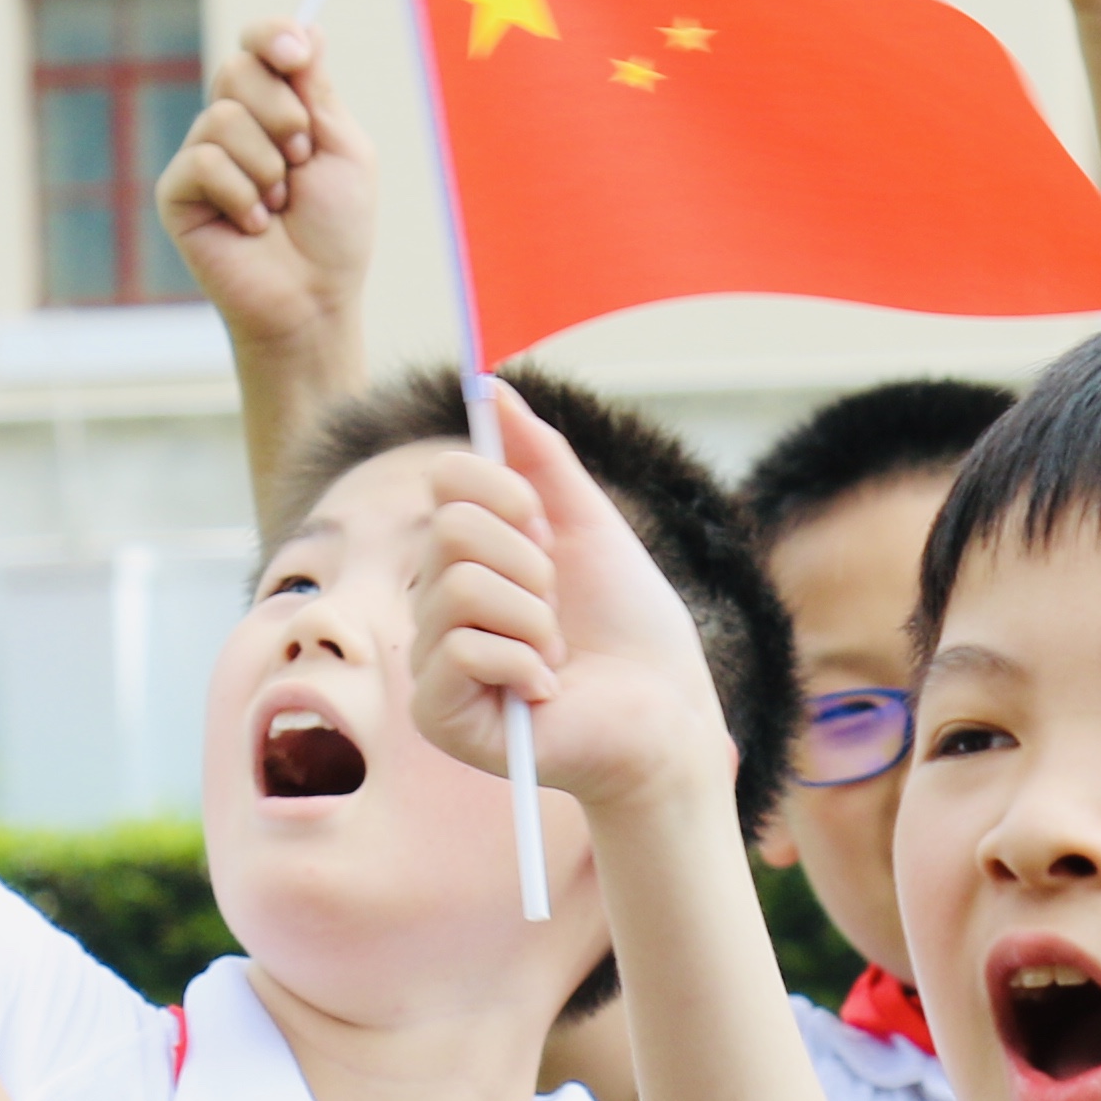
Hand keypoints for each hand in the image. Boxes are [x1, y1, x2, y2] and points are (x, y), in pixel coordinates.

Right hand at [152, 23, 376, 357]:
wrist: (313, 296)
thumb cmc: (336, 229)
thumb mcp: (341, 148)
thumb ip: (316, 91)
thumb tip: (308, 26)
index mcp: (277, 107)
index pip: (260, 46)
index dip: (273, 37)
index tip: (296, 54)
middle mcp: (235, 124)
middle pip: (238, 68)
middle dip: (285, 115)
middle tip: (302, 160)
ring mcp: (202, 157)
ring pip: (223, 116)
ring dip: (268, 166)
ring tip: (278, 205)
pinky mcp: (177, 192)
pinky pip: (204, 161)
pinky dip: (241, 194)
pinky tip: (252, 225)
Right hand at [407, 392, 739, 817]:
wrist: (669, 716)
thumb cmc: (633, 629)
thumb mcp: (591, 527)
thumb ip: (541, 459)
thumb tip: (491, 384)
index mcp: (466, 558)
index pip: (449, 482)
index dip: (512, 496)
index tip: (553, 536)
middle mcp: (435, 606)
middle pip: (451, 530)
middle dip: (532, 564)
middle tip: (559, 608)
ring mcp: (431, 663)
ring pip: (455, 587)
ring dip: (534, 617)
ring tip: (556, 654)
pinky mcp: (439, 714)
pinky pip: (459, 648)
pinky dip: (524, 662)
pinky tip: (544, 692)